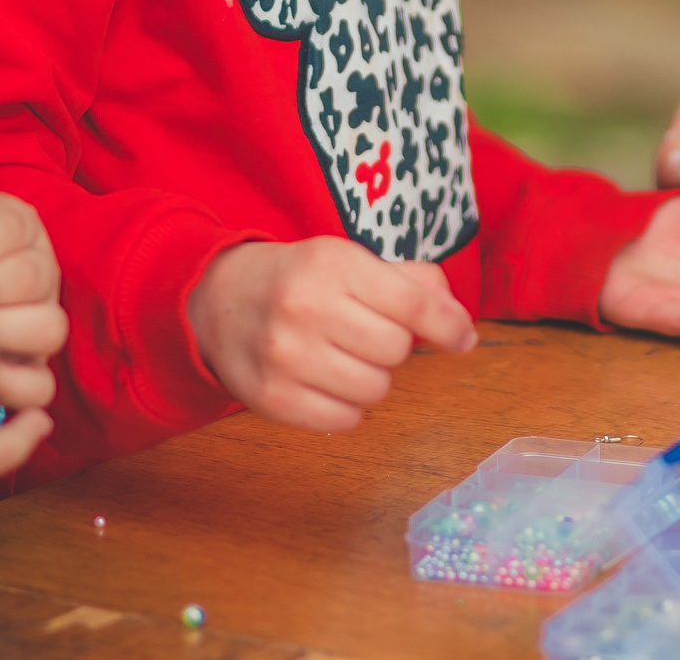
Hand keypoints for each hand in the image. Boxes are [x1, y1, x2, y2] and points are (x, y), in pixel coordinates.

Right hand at [186, 237, 476, 432]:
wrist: (217, 300)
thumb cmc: (300, 280)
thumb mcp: (349, 261)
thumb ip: (409, 282)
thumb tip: (457, 320)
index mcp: (332, 264)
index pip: (412, 305)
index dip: (448, 325)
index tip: (462, 339)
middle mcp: (306, 308)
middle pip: (397, 350)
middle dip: (394, 345)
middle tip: (367, 334)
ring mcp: (284, 357)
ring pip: (375, 389)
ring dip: (371, 377)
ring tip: (344, 357)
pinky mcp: (271, 399)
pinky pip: (346, 420)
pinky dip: (347, 407)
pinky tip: (325, 381)